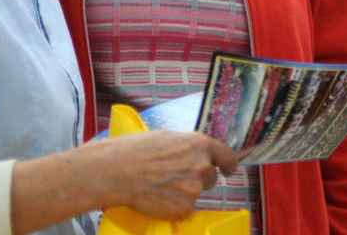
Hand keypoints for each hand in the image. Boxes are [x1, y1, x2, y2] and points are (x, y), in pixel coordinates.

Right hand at [11, 128, 238, 233]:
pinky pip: (184, 208)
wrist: (117, 171)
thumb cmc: (138, 149)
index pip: (228, 156)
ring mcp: (194, 189)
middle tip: (175, 176)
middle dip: (198, 177)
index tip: (227, 169)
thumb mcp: (169, 138)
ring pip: (197, 193)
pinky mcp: (183, 208)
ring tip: (161, 185)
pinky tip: (157, 196)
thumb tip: (197, 154)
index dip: (228, 164)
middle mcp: (202, 166)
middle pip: (211, 177)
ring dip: (185, 191)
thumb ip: (189, 147)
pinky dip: (174, 205)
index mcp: (200, 145)